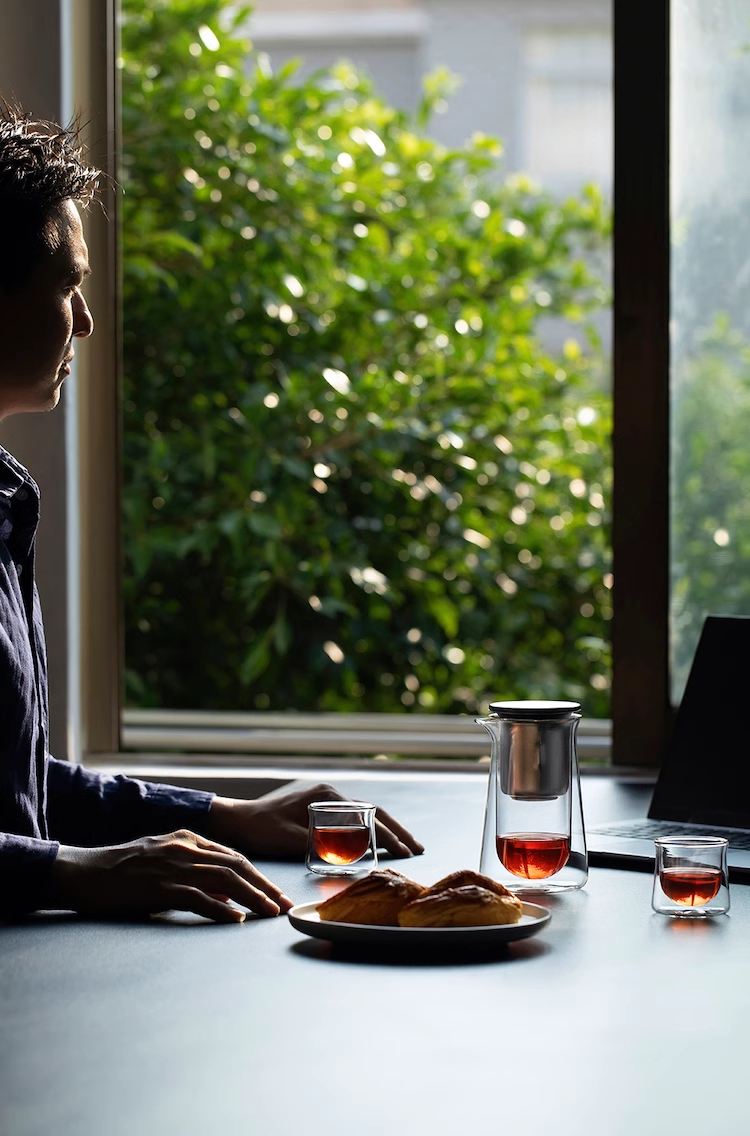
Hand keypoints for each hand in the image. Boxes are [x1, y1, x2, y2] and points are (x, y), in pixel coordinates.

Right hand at [52, 829, 293, 922]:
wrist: (85, 872)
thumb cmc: (123, 871)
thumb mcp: (164, 861)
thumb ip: (195, 873)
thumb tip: (228, 895)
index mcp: (187, 839)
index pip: (234, 856)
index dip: (259, 876)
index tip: (277, 894)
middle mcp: (185, 848)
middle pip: (237, 866)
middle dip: (265, 886)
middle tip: (285, 906)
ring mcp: (173, 866)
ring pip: (225, 880)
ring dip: (252, 897)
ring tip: (270, 913)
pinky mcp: (160, 887)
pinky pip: (198, 897)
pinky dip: (220, 908)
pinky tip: (236, 919)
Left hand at [204, 782, 424, 859]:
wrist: (236, 819)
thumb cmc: (260, 828)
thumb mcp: (291, 839)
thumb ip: (321, 844)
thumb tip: (352, 854)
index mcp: (326, 796)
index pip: (368, 814)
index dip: (390, 834)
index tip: (407, 851)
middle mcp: (329, 793)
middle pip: (372, 811)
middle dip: (397, 831)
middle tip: (418, 849)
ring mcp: (324, 799)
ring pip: (364, 815)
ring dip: (384, 831)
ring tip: (405, 847)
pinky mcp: (318, 808)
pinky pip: (351, 819)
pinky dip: (368, 831)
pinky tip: (377, 843)